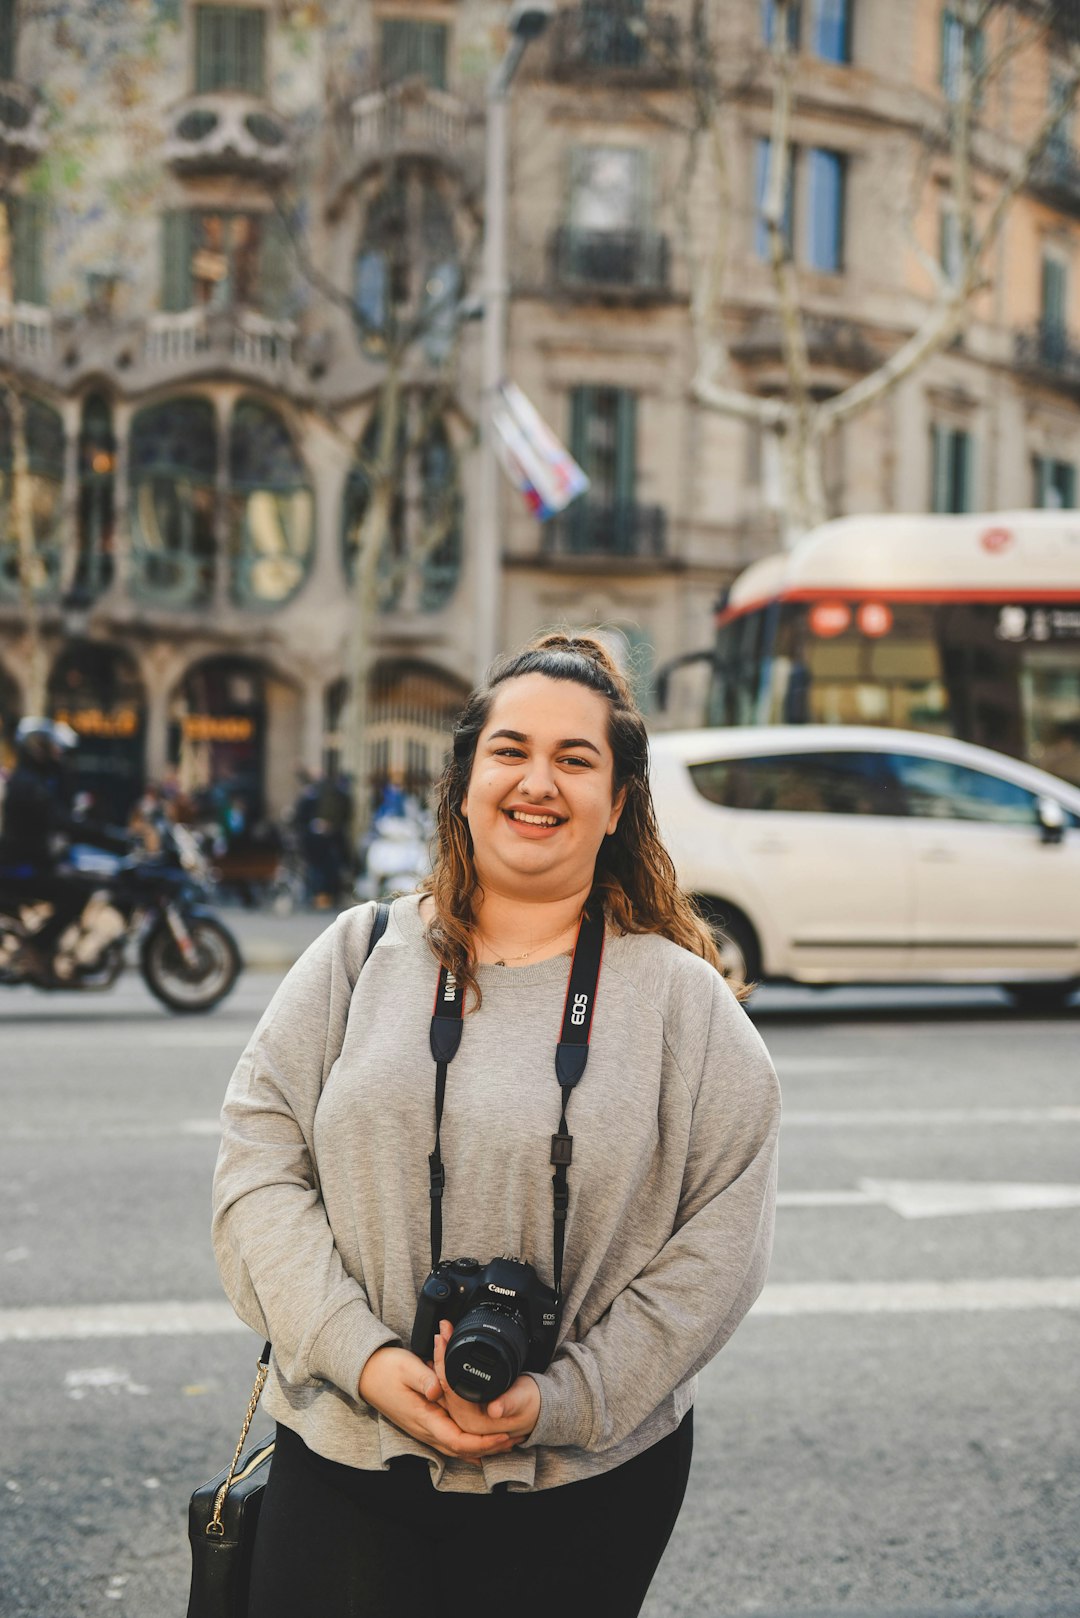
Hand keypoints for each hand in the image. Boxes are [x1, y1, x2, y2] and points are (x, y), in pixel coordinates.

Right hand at [357, 1346, 516, 1463]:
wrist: (365, 1374)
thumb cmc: (386, 1369)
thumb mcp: (407, 1368)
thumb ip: (425, 1378)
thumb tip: (439, 1390)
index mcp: (424, 1418)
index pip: (458, 1441)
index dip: (483, 1443)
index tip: (504, 1435)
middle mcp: (424, 1430)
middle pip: (461, 1450)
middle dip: (489, 1448)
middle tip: (514, 1440)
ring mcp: (423, 1430)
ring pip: (456, 1448)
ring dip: (481, 1447)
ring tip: (504, 1441)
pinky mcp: (423, 1424)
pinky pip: (448, 1440)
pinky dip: (467, 1443)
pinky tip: (478, 1442)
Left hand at [431, 1320, 540, 1441]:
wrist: (537, 1410)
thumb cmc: (531, 1405)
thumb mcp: (523, 1400)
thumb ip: (509, 1404)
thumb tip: (495, 1409)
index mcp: (474, 1422)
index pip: (451, 1389)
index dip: (444, 1362)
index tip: (444, 1338)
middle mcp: (465, 1421)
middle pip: (443, 1385)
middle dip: (440, 1355)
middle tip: (442, 1330)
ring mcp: (464, 1414)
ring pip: (446, 1384)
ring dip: (442, 1358)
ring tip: (443, 1335)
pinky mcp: (466, 1406)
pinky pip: (452, 1385)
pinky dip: (448, 1366)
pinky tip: (447, 1351)